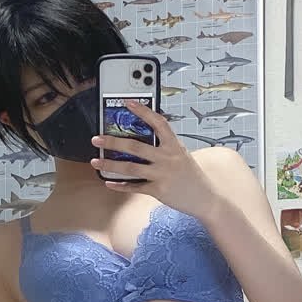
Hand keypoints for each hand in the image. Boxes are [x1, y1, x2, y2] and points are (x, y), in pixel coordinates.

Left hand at [90, 99, 218, 219]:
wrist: (205, 198)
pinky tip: (109, 183)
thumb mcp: (182, 155)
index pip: (158, 122)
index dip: (142, 111)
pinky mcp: (158, 190)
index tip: (127, 102)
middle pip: (135, 146)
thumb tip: (144, 141)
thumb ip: (165, 147)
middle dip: (113, 142)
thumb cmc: (192, 177)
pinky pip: (135, 187)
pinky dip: (121, 186)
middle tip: (97, 139)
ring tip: (96, 162)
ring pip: (130, 168)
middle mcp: (167, 158)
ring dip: (110, 165)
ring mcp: (162, 175)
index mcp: (174, 145)